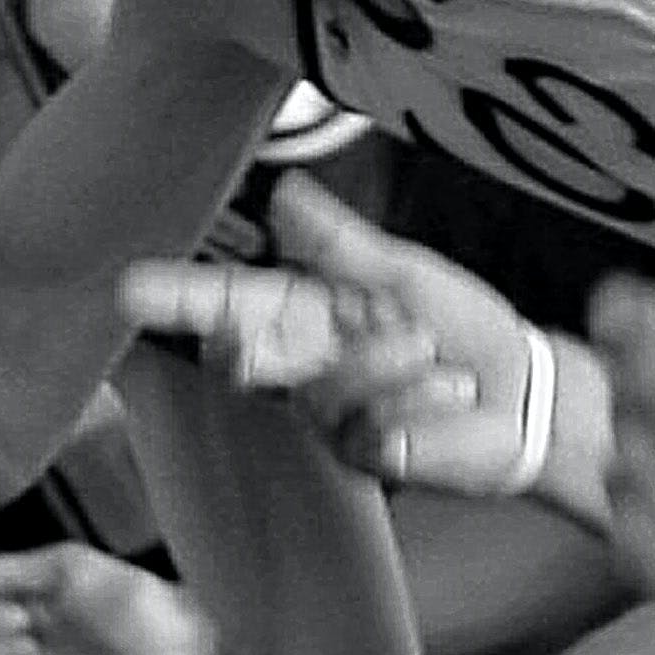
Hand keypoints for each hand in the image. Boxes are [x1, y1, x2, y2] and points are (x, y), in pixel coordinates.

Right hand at [123, 179, 562, 502]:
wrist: (523, 394)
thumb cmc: (466, 330)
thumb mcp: (405, 275)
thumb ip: (341, 246)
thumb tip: (283, 194)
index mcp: (311, 314)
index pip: (232, 302)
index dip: (179, 297)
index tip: (132, 288)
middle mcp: (306, 368)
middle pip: (244, 358)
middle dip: (249, 349)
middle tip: (253, 342)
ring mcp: (329, 418)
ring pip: (323, 390)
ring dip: (390, 365)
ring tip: (435, 356)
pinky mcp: (364, 459)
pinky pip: (371, 429)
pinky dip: (420, 404)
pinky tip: (451, 398)